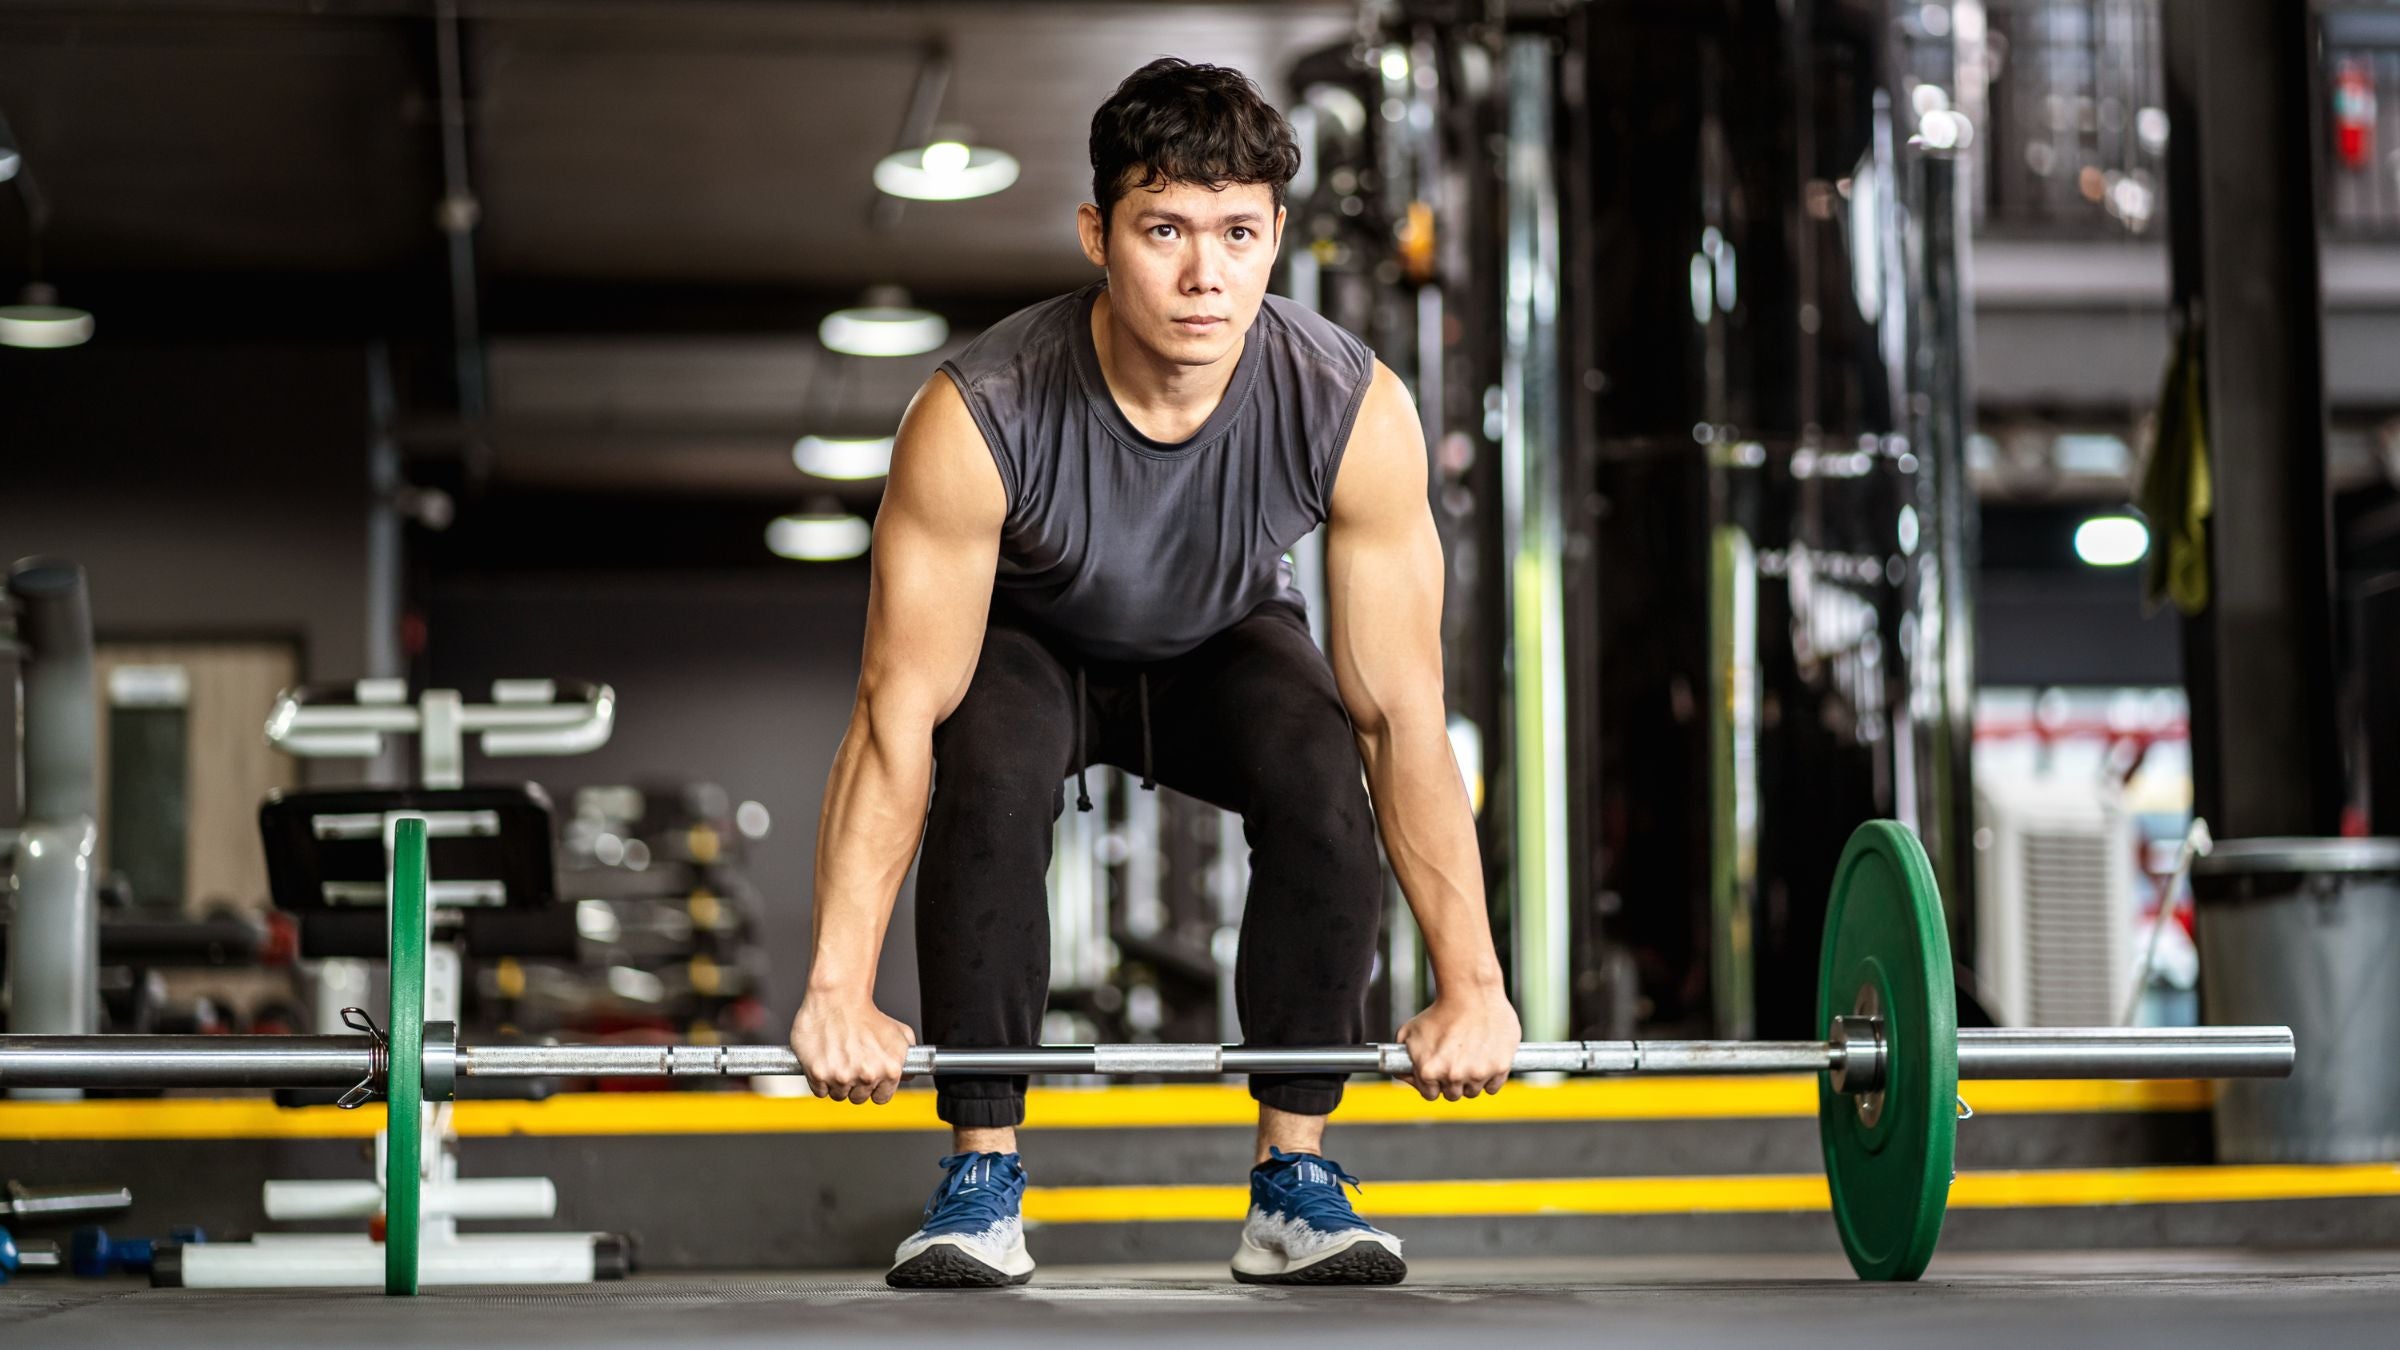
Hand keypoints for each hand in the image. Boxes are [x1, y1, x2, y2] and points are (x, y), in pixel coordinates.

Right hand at [789, 994, 915, 1104]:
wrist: (838, 997)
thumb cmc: (867, 1013)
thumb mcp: (900, 1034)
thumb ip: (908, 1057)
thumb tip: (909, 1074)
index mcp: (890, 1070)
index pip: (881, 1098)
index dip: (874, 1088)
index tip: (868, 1080)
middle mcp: (867, 1075)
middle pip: (858, 1098)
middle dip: (855, 1084)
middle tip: (850, 1064)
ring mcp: (841, 1076)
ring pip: (838, 1095)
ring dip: (836, 1082)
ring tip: (838, 1059)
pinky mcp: (818, 1073)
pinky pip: (819, 1090)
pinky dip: (820, 1079)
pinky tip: (825, 1061)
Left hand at [1395, 988, 1520, 1101]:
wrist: (1470, 992)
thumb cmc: (1440, 1010)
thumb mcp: (1408, 1033)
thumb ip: (1401, 1058)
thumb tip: (1404, 1074)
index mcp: (1429, 1071)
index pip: (1430, 1095)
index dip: (1433, 1084)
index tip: (1438, 1074)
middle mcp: (1453, 1076)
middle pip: (1453, 1094)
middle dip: (1451, 1082)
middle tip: (1455, 1063)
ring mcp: (1478, 1073)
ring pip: (1474, 1091)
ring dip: (1470, 1080)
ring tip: (1469, 1059)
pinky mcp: (1500, 1067)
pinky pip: (1493, 1086)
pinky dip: (1489, 1078)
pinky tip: (1483, 1061)